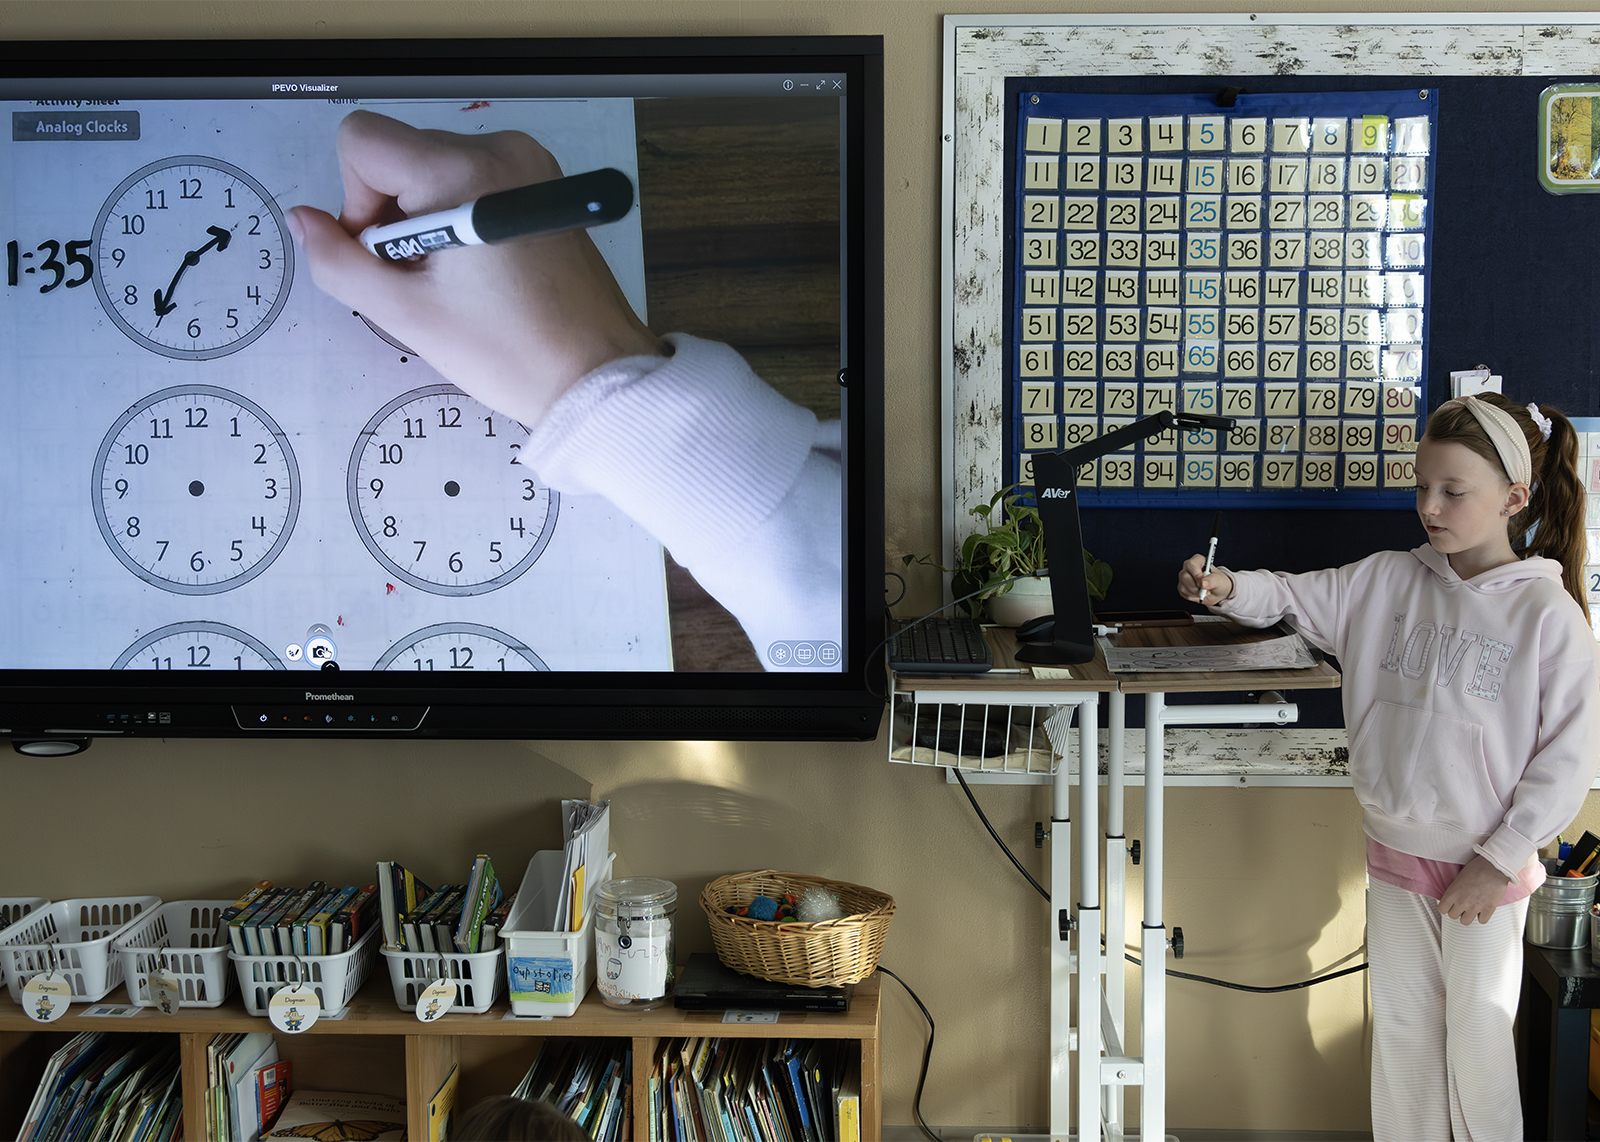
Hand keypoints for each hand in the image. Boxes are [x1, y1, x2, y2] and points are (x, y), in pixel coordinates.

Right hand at [288, 110, 662, 427]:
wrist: (598, 375)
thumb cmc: (509, 352)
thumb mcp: (408, 314)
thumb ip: (340, 261)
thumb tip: (301, 219)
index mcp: (463, 170)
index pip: (363, 141)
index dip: (357, 201)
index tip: (388, 255)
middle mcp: (500, 149)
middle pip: (400, 156)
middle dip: (394, 216)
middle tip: (428, 281)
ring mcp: (530, 164)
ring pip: (434, 171)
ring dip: (426, 222)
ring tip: (460, 282)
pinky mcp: (545, 185)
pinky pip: (473, 183)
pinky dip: (460, 220)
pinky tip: (484, 273)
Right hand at [1177, 554, 1231, 604]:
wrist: (1216, 591)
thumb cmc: (1218, 582)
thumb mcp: (1219, 580)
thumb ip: (1212, 580)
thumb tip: (1202, 583)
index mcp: (1198, 560)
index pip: (1191, 564)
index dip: (1197, 574)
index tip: (1203, 582)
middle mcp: (1188, 567)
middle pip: (1184, 576)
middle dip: (1196, 587)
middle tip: (1206, 589)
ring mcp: (1183, 577)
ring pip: (1183, 586)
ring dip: (1196, 593)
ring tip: (1204, 592)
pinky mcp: (1181, 587)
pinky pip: (1183, 593)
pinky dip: (1193, 596)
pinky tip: (1199, 594)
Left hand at [1438, 855, 1510, 924]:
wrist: (1494, 867)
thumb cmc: (1477, 868)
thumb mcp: (1459, 877)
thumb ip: (1455, 890)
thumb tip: (1454, 897)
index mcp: (1452, 893)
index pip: (1442, 909)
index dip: (1445, 907)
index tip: (1449, 904)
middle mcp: (1462, 902)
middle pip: (1452, 916)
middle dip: (1456, 911)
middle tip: (1462, 905)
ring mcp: (1475, 907)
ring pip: (1465, 921)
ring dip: (1468, 915)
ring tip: (1471, 908)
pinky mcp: (1488, 910)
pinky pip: (1481, 921)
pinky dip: (1482, 916)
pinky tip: (1483, 909)